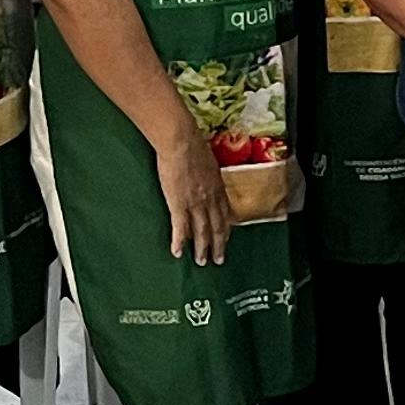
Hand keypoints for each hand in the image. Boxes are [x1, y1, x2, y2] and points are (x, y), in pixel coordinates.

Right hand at [153, 125, 234, 268]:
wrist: (182, 142)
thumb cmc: (194, 145)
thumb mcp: (210, 161)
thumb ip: (210, 173)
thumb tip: (207, 174)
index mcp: (218, 188)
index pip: (225, 214)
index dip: (226, 229)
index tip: (226, 239)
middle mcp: (210, 199)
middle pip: (217, 227)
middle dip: (218, 246)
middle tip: (218, 260)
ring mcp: (195, 203)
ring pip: (201, 232)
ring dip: (202, 249)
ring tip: (201, 262)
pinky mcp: (178, 204)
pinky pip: (180, 228)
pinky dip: (179, 242)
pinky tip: (178, 252)